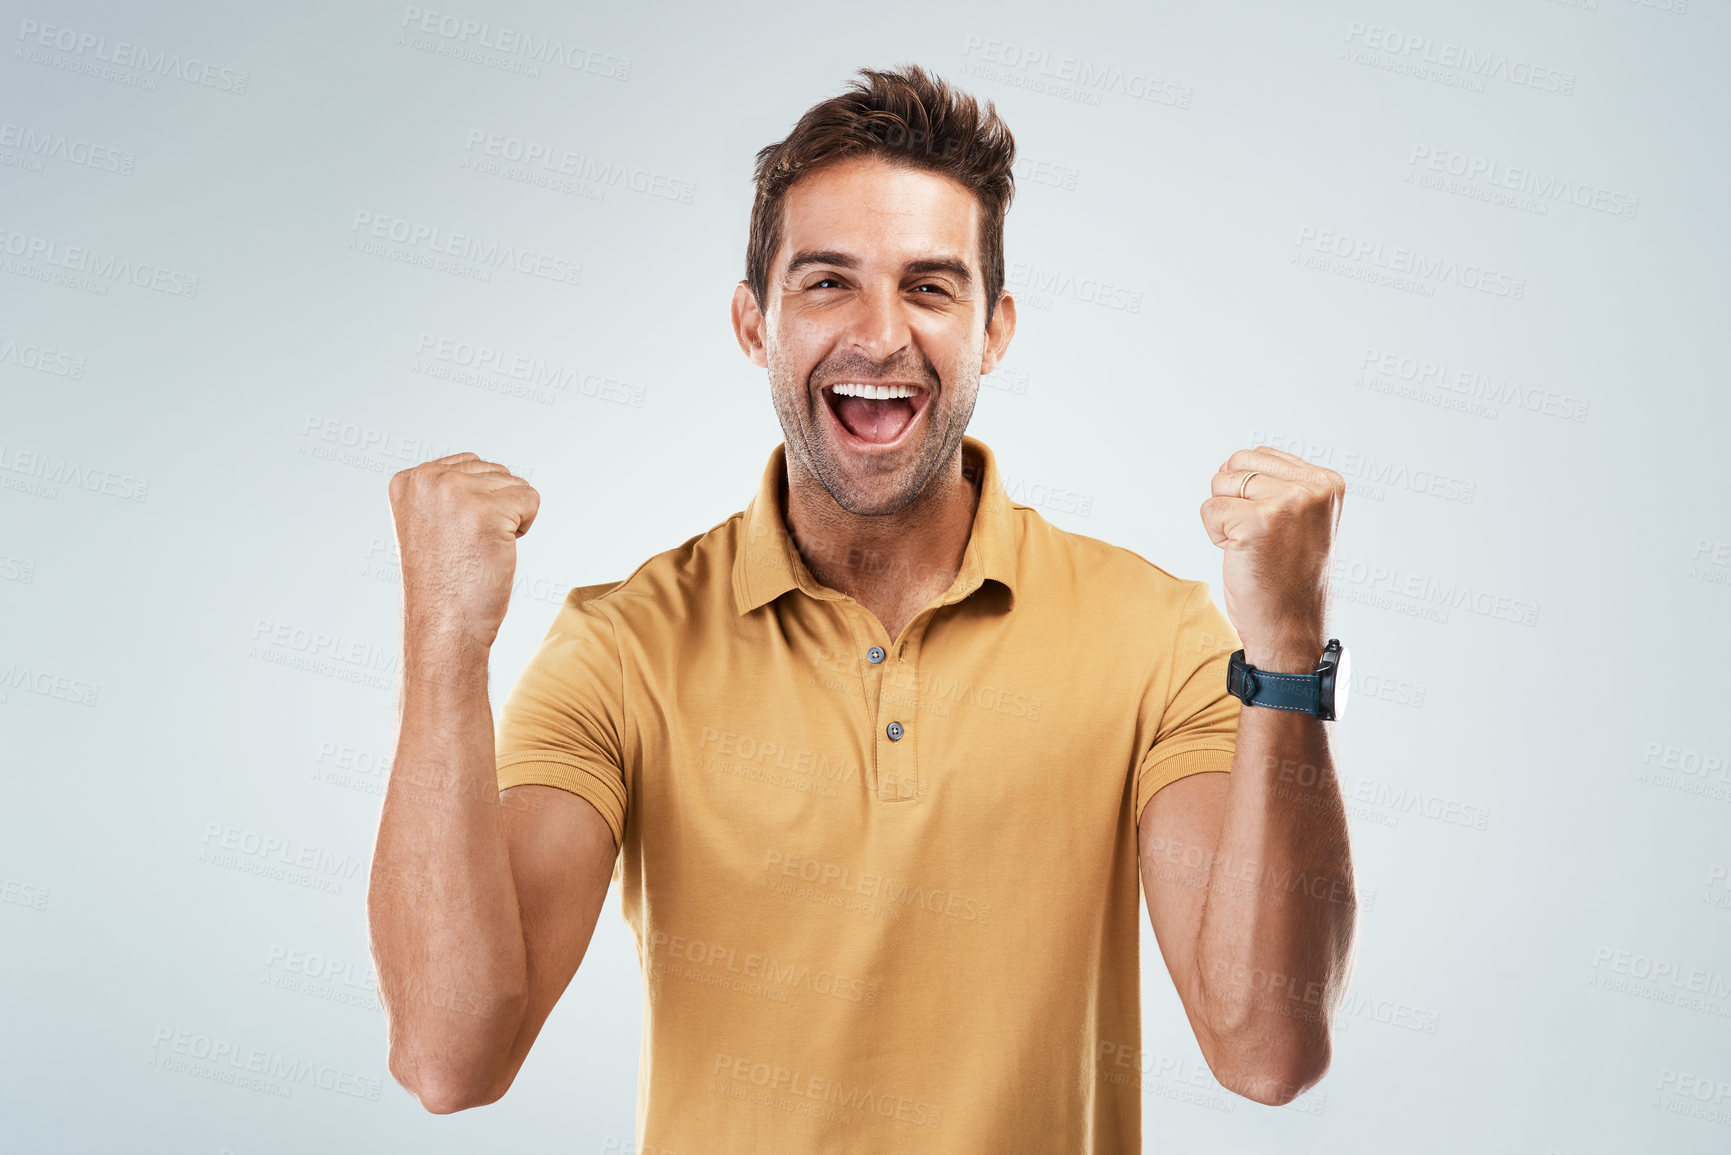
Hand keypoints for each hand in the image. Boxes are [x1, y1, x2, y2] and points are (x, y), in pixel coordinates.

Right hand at [387, 452, 540, 650]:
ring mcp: (455, 492)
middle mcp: (427, 479)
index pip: (470, 464)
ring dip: (510, 519)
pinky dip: (525, 527)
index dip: (477, 503)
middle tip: (468, 547)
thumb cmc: (443, 582)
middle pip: (495, 472)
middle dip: (496, 508)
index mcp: (408, 480)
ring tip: (480, 549)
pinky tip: (497, 550)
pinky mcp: (486, 511)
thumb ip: (445, 490)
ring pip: (516, 485)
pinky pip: (531, 500)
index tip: (453, 536)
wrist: (444, 624)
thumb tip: (483, 468)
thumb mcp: (429, 522)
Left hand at [1199, 446, 1343, 672]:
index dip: (1252, 493)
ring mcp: (1287, 503)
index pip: (1261, 456)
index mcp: (1328, 482)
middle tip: (1261, 540)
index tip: (1277, 529)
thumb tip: (1232, 462)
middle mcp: (1312, 488)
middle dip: (1234, 500)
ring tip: (1254, 547)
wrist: (1291, 629)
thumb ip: (1280, 483)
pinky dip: (1216, 535)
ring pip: (1221, 484)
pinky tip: (1243, 556)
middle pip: (1238, 465)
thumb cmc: (1288, 578)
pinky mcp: (1257, 521)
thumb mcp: (1301, 518)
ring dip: (1225, 518)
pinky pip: (1209, 509)